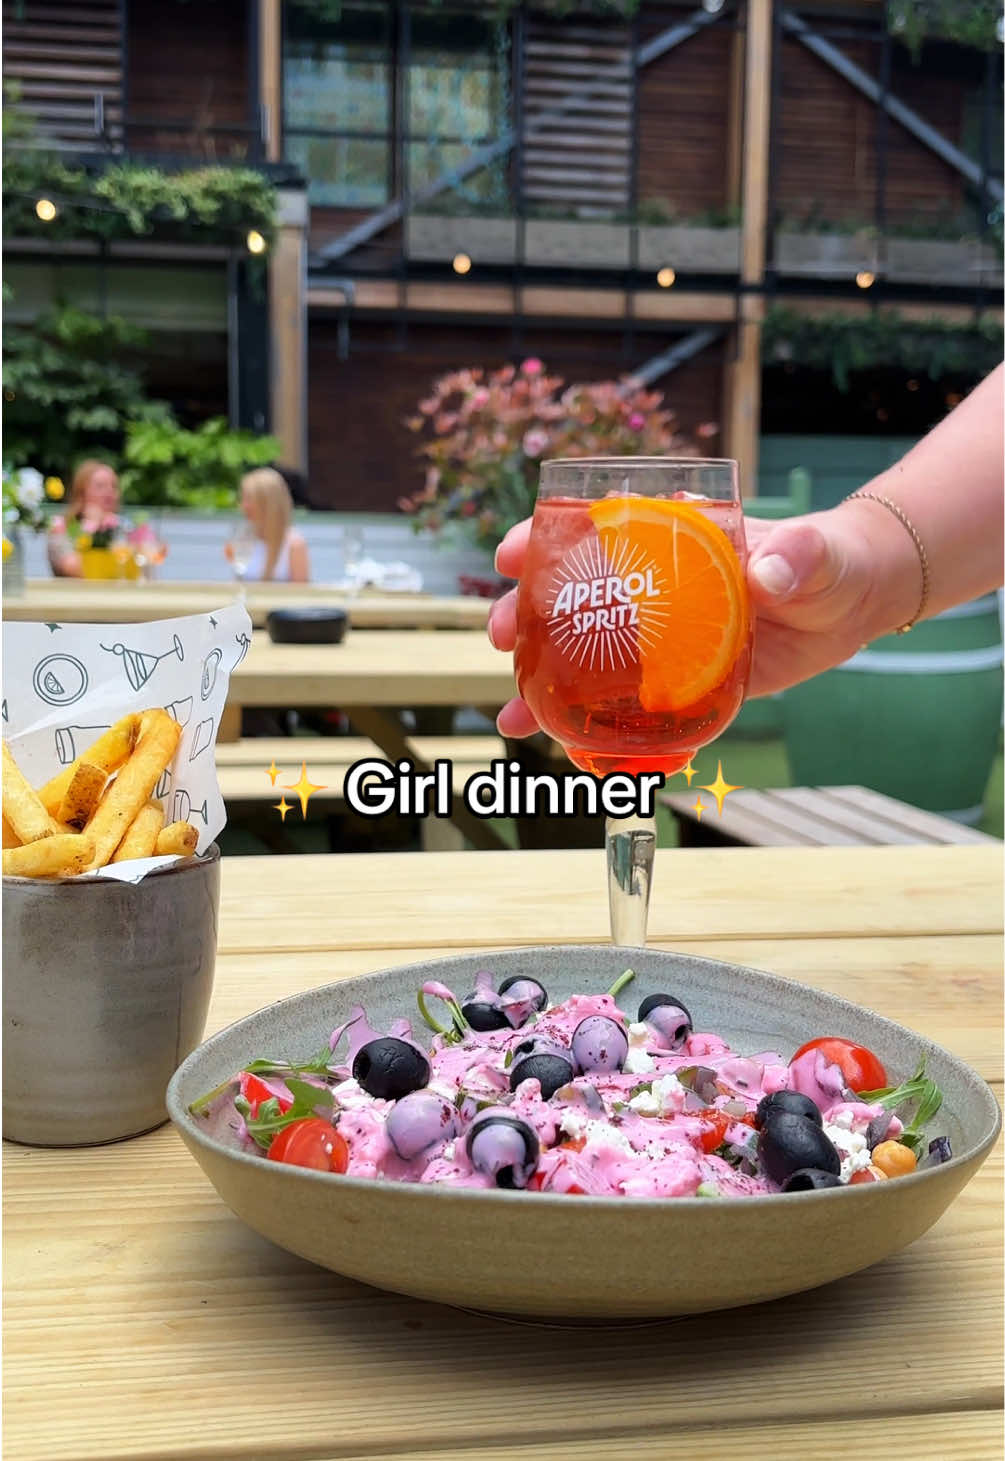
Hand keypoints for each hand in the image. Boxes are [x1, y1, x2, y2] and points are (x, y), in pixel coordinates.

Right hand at [487, 506, 886, 736]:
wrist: (851, 605)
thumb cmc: (827, 560)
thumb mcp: (814, 554)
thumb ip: (796, 558)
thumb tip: (770, 575)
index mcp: (671, 540)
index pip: (595, 530)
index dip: (546, 537)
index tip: (511, 553)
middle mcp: (655, 587)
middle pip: (574, 597)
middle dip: (525, 615)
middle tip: (500, 636)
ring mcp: (664, 638)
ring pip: (590, 657)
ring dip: (546, 683)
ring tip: (513, 714)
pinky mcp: (683, 681)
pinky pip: (632, 706)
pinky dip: (601, 729)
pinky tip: (571, 751)